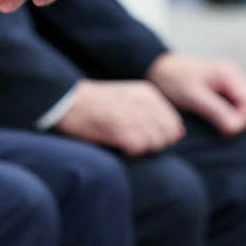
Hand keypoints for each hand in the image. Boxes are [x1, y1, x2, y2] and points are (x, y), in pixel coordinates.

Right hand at [54, 79, 185, 156]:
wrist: (67, 101)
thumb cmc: (96, 103)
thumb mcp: (129, 97)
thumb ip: (153, 112)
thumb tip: (178, 134)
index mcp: (147, 93)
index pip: (174, 124)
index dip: (162, 136)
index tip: (142, 136)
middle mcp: (143, 102)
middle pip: (167, 136)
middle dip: (154, 144)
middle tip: (133, 142)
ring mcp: (133, 115)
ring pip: (155, 144)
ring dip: (141, 149)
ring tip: (123, 142)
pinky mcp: (120, 129)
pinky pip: (138, 150)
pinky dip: (129, 153)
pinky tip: (116, 145)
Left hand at [147, 51, 245, 135]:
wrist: (158, 69)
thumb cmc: (172, 80)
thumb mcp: (192, 96)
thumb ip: (216, 110)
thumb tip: (235, 128)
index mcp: (230, 75)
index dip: (243, 120)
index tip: (221, 125)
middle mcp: (235, 78)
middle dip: (241, 121)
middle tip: (217, 124)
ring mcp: (231, 84)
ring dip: (234, 120)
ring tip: (210, 119)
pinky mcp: (225, 92)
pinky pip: (237, 109)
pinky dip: (228, 117)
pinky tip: (210, 117)